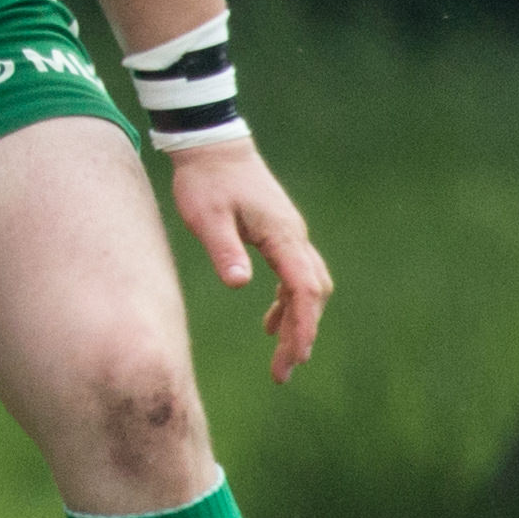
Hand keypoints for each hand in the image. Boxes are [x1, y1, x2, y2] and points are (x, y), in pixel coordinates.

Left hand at [164, 137, 331, 379]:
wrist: (212, 145)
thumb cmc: (205, 180)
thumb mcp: (206, 216)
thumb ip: (224, 249)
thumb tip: (240, 284)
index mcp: (282, 235)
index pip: (304, 290)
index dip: (303, 327)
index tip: (294, 358)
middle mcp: (295, 236)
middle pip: (312, 294)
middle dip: (303, 334)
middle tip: (283, 372)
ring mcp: (290, 234)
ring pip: (307, 286)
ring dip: (298, 321)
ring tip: (281, 359)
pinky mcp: (279, 234)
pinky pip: (293, 275)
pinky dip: (288, 302)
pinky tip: (271, 323)